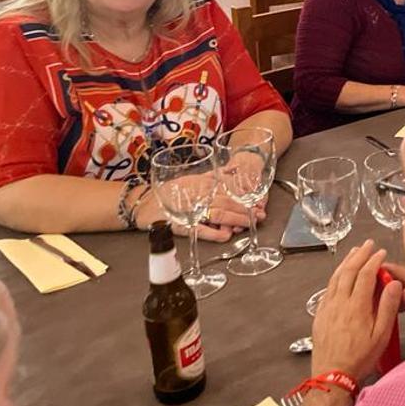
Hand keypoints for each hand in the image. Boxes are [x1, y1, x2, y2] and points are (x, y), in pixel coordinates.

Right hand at [135, 188, 259, 239]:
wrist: (144, 205)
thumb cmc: (169, 192)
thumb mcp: (192, 180)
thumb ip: (212, 177)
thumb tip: (232, 169)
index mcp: (202, 186)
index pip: (228, 192)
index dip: (245, 198)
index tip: (259, 204)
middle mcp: (198, 197)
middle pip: (226, 203)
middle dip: (245, 210)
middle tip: (260, 216)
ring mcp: (190, 211)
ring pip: (217, 214)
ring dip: (235, 220)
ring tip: (249, 224)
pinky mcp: (181, 225)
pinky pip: (198, 229)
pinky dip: (212, 233)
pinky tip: (225, 236)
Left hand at [311, 241, 401, 379]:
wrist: (332, 376)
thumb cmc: (360, 357)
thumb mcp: (381, 335)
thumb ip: (388, 307)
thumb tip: (394, 283)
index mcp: (357, 305)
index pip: (366, 275)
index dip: (374, 261)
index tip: (381, 252)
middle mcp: (340, 302)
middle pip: (349, 271)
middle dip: (359, 255)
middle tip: (368, 244)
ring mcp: (327, 307)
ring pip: (335, 278)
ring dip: (345, 262)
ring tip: (353, 252)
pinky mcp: (319, 315)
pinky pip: (327, 289)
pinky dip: (335, 277)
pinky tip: (338, 275)